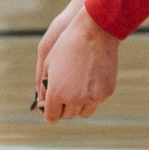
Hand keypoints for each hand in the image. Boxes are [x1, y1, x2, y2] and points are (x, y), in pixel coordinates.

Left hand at [33, 0, 119, 122]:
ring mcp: (92, 97)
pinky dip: (92, 96)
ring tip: (76, 90)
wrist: (96, 32)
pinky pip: (96, 101)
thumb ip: (44, 87)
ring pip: (83, 113)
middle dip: (63, 108)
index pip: (51, 117)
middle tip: (63, 96)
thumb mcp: (49, 64)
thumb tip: (42, 103)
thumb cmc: (68, 44)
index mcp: (57, 93)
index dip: (49, 113)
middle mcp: (74, 99)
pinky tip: (90, 80)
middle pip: (67, 115)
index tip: (51, 109)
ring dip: (78, 105)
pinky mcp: (106, 92)